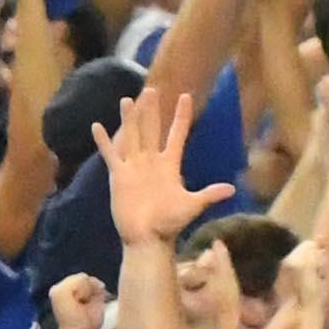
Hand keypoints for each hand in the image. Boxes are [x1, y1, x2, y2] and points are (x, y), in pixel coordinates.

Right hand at [102, 89, 235, 240]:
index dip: (181, 116)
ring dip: (129, 119)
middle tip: (152, 90)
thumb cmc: (170, 223)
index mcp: (170, 165)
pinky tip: (97, 126)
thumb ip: (209, 194)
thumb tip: (231, 189)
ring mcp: (134, 167)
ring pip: (131, 136)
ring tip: (127, 100)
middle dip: (152, 111)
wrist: (148, 238)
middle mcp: (151, 161)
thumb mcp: (192, 205)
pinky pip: (111, 154)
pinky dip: (104, 141)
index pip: (177, 134)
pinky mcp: (119, 176)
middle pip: (151, 129)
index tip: (186, 96)